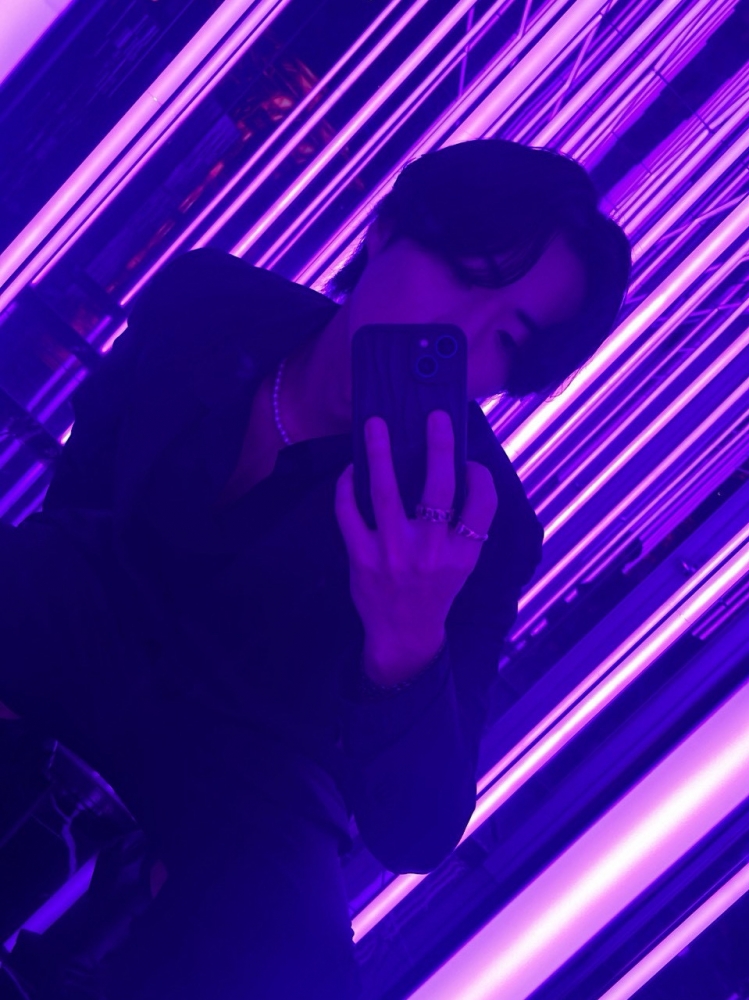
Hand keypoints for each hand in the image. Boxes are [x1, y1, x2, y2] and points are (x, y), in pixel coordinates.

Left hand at [335, 411, 497, 686]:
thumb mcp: (462, 565)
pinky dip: (347, 487)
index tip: (471, 461)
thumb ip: (461, 527)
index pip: (482, 503)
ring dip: (380, 453)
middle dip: (438, 446)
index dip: (480, 475)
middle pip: (439, 488)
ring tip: (376, 424)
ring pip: (386, 492)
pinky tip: (351, 470)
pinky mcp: (361, 557)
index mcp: (463, 553)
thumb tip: (452, 471)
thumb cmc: (435, 592)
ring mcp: (393, 553)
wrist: (404, 635)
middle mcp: (431, 552)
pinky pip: (349, 512)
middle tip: (434, 415)